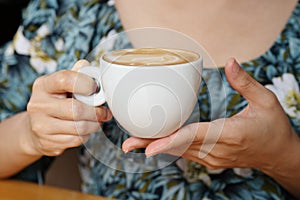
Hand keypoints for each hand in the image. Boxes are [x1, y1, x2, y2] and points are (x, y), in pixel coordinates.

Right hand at [27, 60, 111, 155]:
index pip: (65, 79)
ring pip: (79, 127)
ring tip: (96, 121)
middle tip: (104, 112)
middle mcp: (38, 104)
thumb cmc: (55, 102)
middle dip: (96, 112)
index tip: (95, 88)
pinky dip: (86, 135)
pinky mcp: (47, 142)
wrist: (35, 128)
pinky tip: (84, 130)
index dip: (86, 83)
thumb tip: (87, 65)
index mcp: (43, 85)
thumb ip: (75, 75)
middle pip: (76, 109)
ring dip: (94, 125)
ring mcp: (41, 125)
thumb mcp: (60, 86)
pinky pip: (76, 140)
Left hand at [122, 58, 297, 171]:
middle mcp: (219, 150)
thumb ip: (245, 83)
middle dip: (153, 145)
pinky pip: (186, 153)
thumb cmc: (273, 128)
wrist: (279, 155)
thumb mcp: (266, 101)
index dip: (171, 141)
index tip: (149, 148)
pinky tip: (155, 143)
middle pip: (180, 147)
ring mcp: (214, 158)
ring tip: (134, 143)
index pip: (196, 136)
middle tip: (128, 144)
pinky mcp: (211, 160)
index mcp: (232, 134)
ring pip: (180, 152)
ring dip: (158, 147)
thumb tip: (230, 62)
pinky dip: (170, 147)